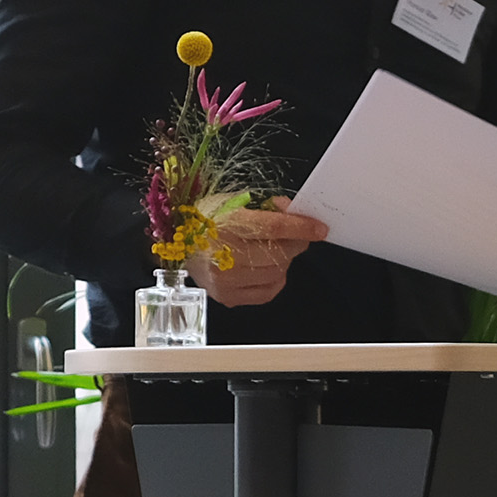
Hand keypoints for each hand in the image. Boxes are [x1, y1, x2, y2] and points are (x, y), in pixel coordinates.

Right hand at [189, 205, 326, 309]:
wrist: (177, 240)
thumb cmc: (205, 218)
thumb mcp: (234, 201)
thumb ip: (267, 207)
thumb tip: (293, 212)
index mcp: (225, 224)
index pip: (272, 228)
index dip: (301, 228)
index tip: (319, 228)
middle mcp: (224, 254)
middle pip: (278, 253)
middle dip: (296, 243)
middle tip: (298, 236)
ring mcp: (226, 279)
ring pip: (276, 272)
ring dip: (285, 260)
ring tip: (275, 249)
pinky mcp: (227, 296)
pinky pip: (267, 291)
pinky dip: (276, 278)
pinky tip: (268, 267)